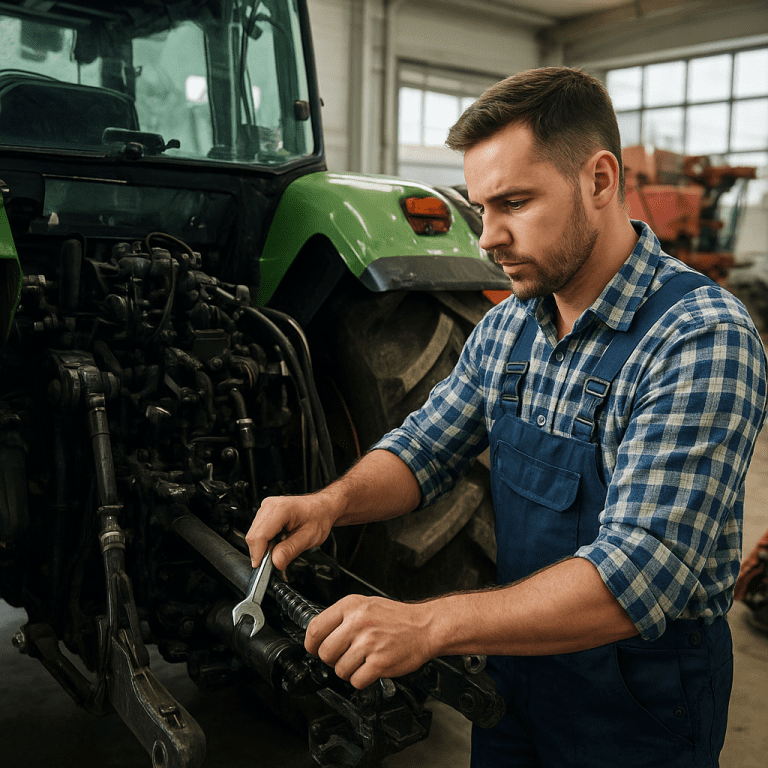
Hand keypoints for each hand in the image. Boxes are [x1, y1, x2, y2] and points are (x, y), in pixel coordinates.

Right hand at [245, 494, 335, 569]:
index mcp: (281, 509)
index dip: (258, 554)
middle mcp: (270, 505)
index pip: (259, 536)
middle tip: (278, 558)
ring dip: (264, 546)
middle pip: (254, 536)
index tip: (262, 569)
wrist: (322, 507)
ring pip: (254, 535)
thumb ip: (290, 550)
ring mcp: (266, 507)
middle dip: (262, 552)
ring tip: (283, 544)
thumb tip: (275, 563)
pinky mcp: (265, 512)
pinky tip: (279, 539)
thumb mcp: (309, 537)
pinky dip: (266, 540)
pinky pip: (258, 531)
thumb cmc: (319, 517)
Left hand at [305, 594, 434, 688]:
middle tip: (344, 656)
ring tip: (362, 660)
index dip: (311, 643)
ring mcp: (369, 643)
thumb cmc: (396, 617)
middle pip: (325, 652)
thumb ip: (343, 616)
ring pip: (340, 670)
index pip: (316, 628)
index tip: (314, 648)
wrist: (425, 627)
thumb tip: (319, 634)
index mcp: (352, 606)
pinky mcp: (379, 663)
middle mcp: (358, 622)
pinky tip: (370, 668)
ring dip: (349, 671)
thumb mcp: (366, 605)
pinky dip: (361, 679)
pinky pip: (356, 681)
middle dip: (332, 659)